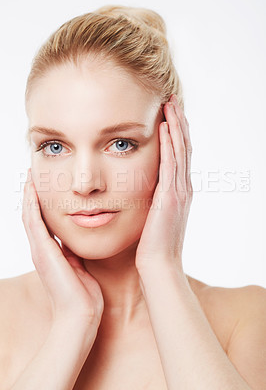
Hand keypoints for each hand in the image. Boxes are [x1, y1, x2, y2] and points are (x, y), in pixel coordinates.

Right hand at [22, 168, 103, 326]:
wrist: (80, 315)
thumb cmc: (84, 295)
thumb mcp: (81, 267)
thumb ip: (76, 254)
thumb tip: (80, 241)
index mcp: (51, 253)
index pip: (44, 222)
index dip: (43, 204)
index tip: (46, 186)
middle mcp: (41, 249)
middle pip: (33, 215)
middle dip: (33, 195)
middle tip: (34, 175)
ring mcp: (39, 250)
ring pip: (30, 215)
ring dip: (30, 195)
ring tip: (30, 176)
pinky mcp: (42, 251)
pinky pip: (33, 221)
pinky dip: (31, 204)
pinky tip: (32, 189)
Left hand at [135, 94, 192, 273]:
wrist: (158, 264)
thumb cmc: (152, 244)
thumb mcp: (153, 216)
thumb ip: (153, 198)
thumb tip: (144, 187)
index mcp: (178, 191)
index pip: (180, 154)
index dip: (176, 132)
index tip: (169, 113)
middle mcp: (183, 187)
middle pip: (183, 146)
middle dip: (178, 121)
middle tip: (172, 100)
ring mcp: (179, 190)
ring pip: (180, 149)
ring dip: (176, 125)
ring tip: (170, 104)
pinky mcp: (171, 196)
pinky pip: (171, 163)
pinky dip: (170, 143)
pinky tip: (165, 126)